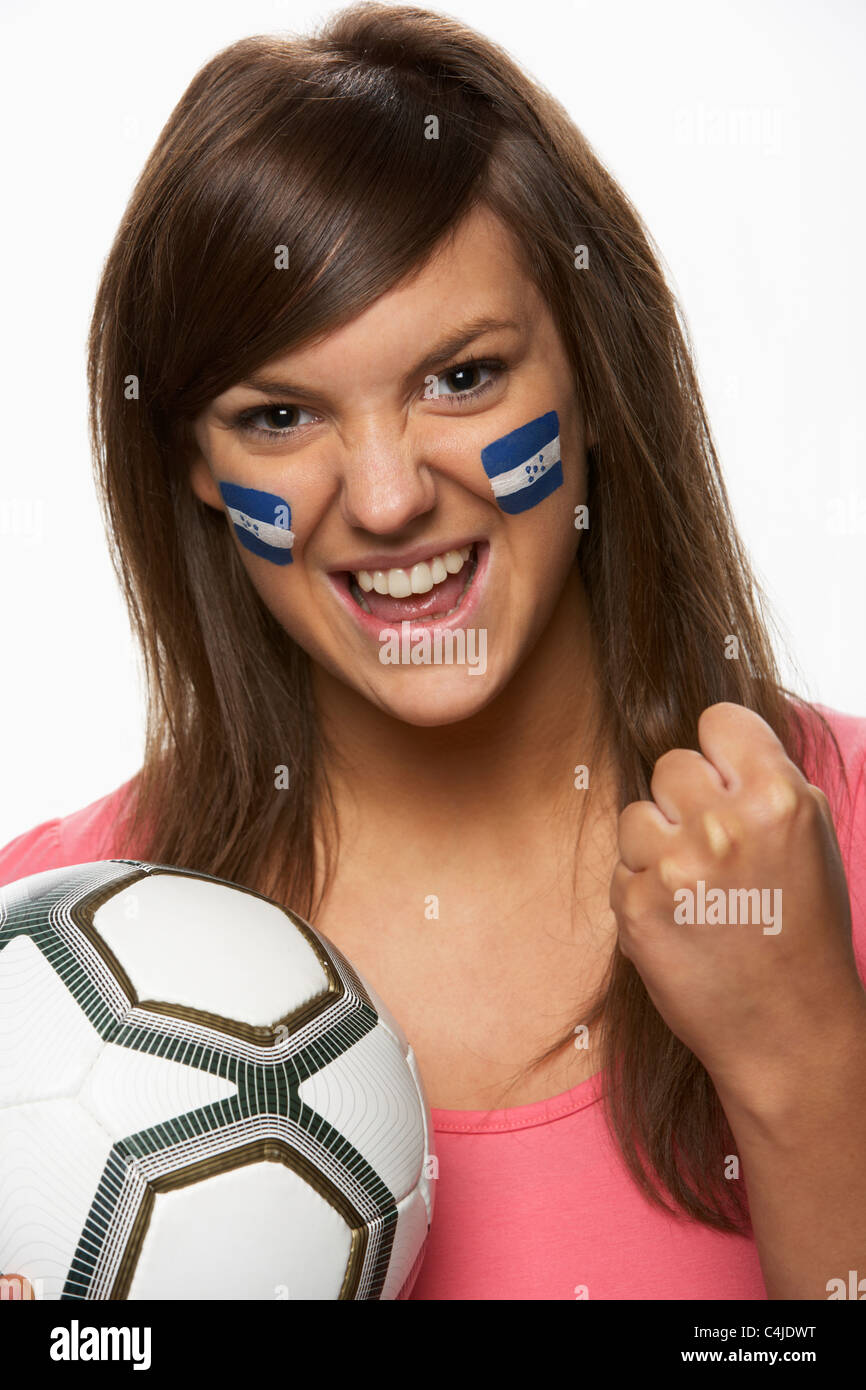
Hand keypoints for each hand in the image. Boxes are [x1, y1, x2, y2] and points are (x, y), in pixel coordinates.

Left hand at [610, 702, 865, 1107]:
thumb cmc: (803, 930)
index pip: (717, 721)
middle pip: (671, 764)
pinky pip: (621, 866)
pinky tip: (679, 920)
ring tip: (696, 889)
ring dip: (656, 845)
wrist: (788, 1028)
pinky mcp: (636, 905)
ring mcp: (675, 866)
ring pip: (636, 814)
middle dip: (685, 801)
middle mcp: (723, 824)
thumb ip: (765, 782)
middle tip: (713, 849)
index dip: (720, 753)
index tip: (724, 782)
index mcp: (776, 797)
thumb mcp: (810, 838)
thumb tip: (717, 743)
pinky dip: (642, 890)